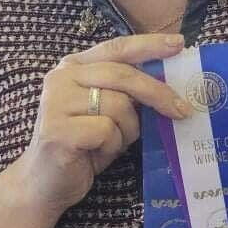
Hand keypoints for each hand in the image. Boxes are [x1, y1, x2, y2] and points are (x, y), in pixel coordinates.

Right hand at [13, 33, 190, 214]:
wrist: (46, 183)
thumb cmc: (84, 146)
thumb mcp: (108, 111)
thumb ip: (127, 92)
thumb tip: (171, 83)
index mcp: (74, 66)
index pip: (117, 48)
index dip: (149, 45)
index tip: (179, 44)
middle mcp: (61, 78)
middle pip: (123, 75)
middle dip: (158, 93)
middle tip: (182, 110)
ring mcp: (56, 102)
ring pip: (119, 106)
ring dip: (127, 131)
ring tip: (112, 144)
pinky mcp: (57, 130)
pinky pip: (107, 131)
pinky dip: (112, 146)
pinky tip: (96, 154)